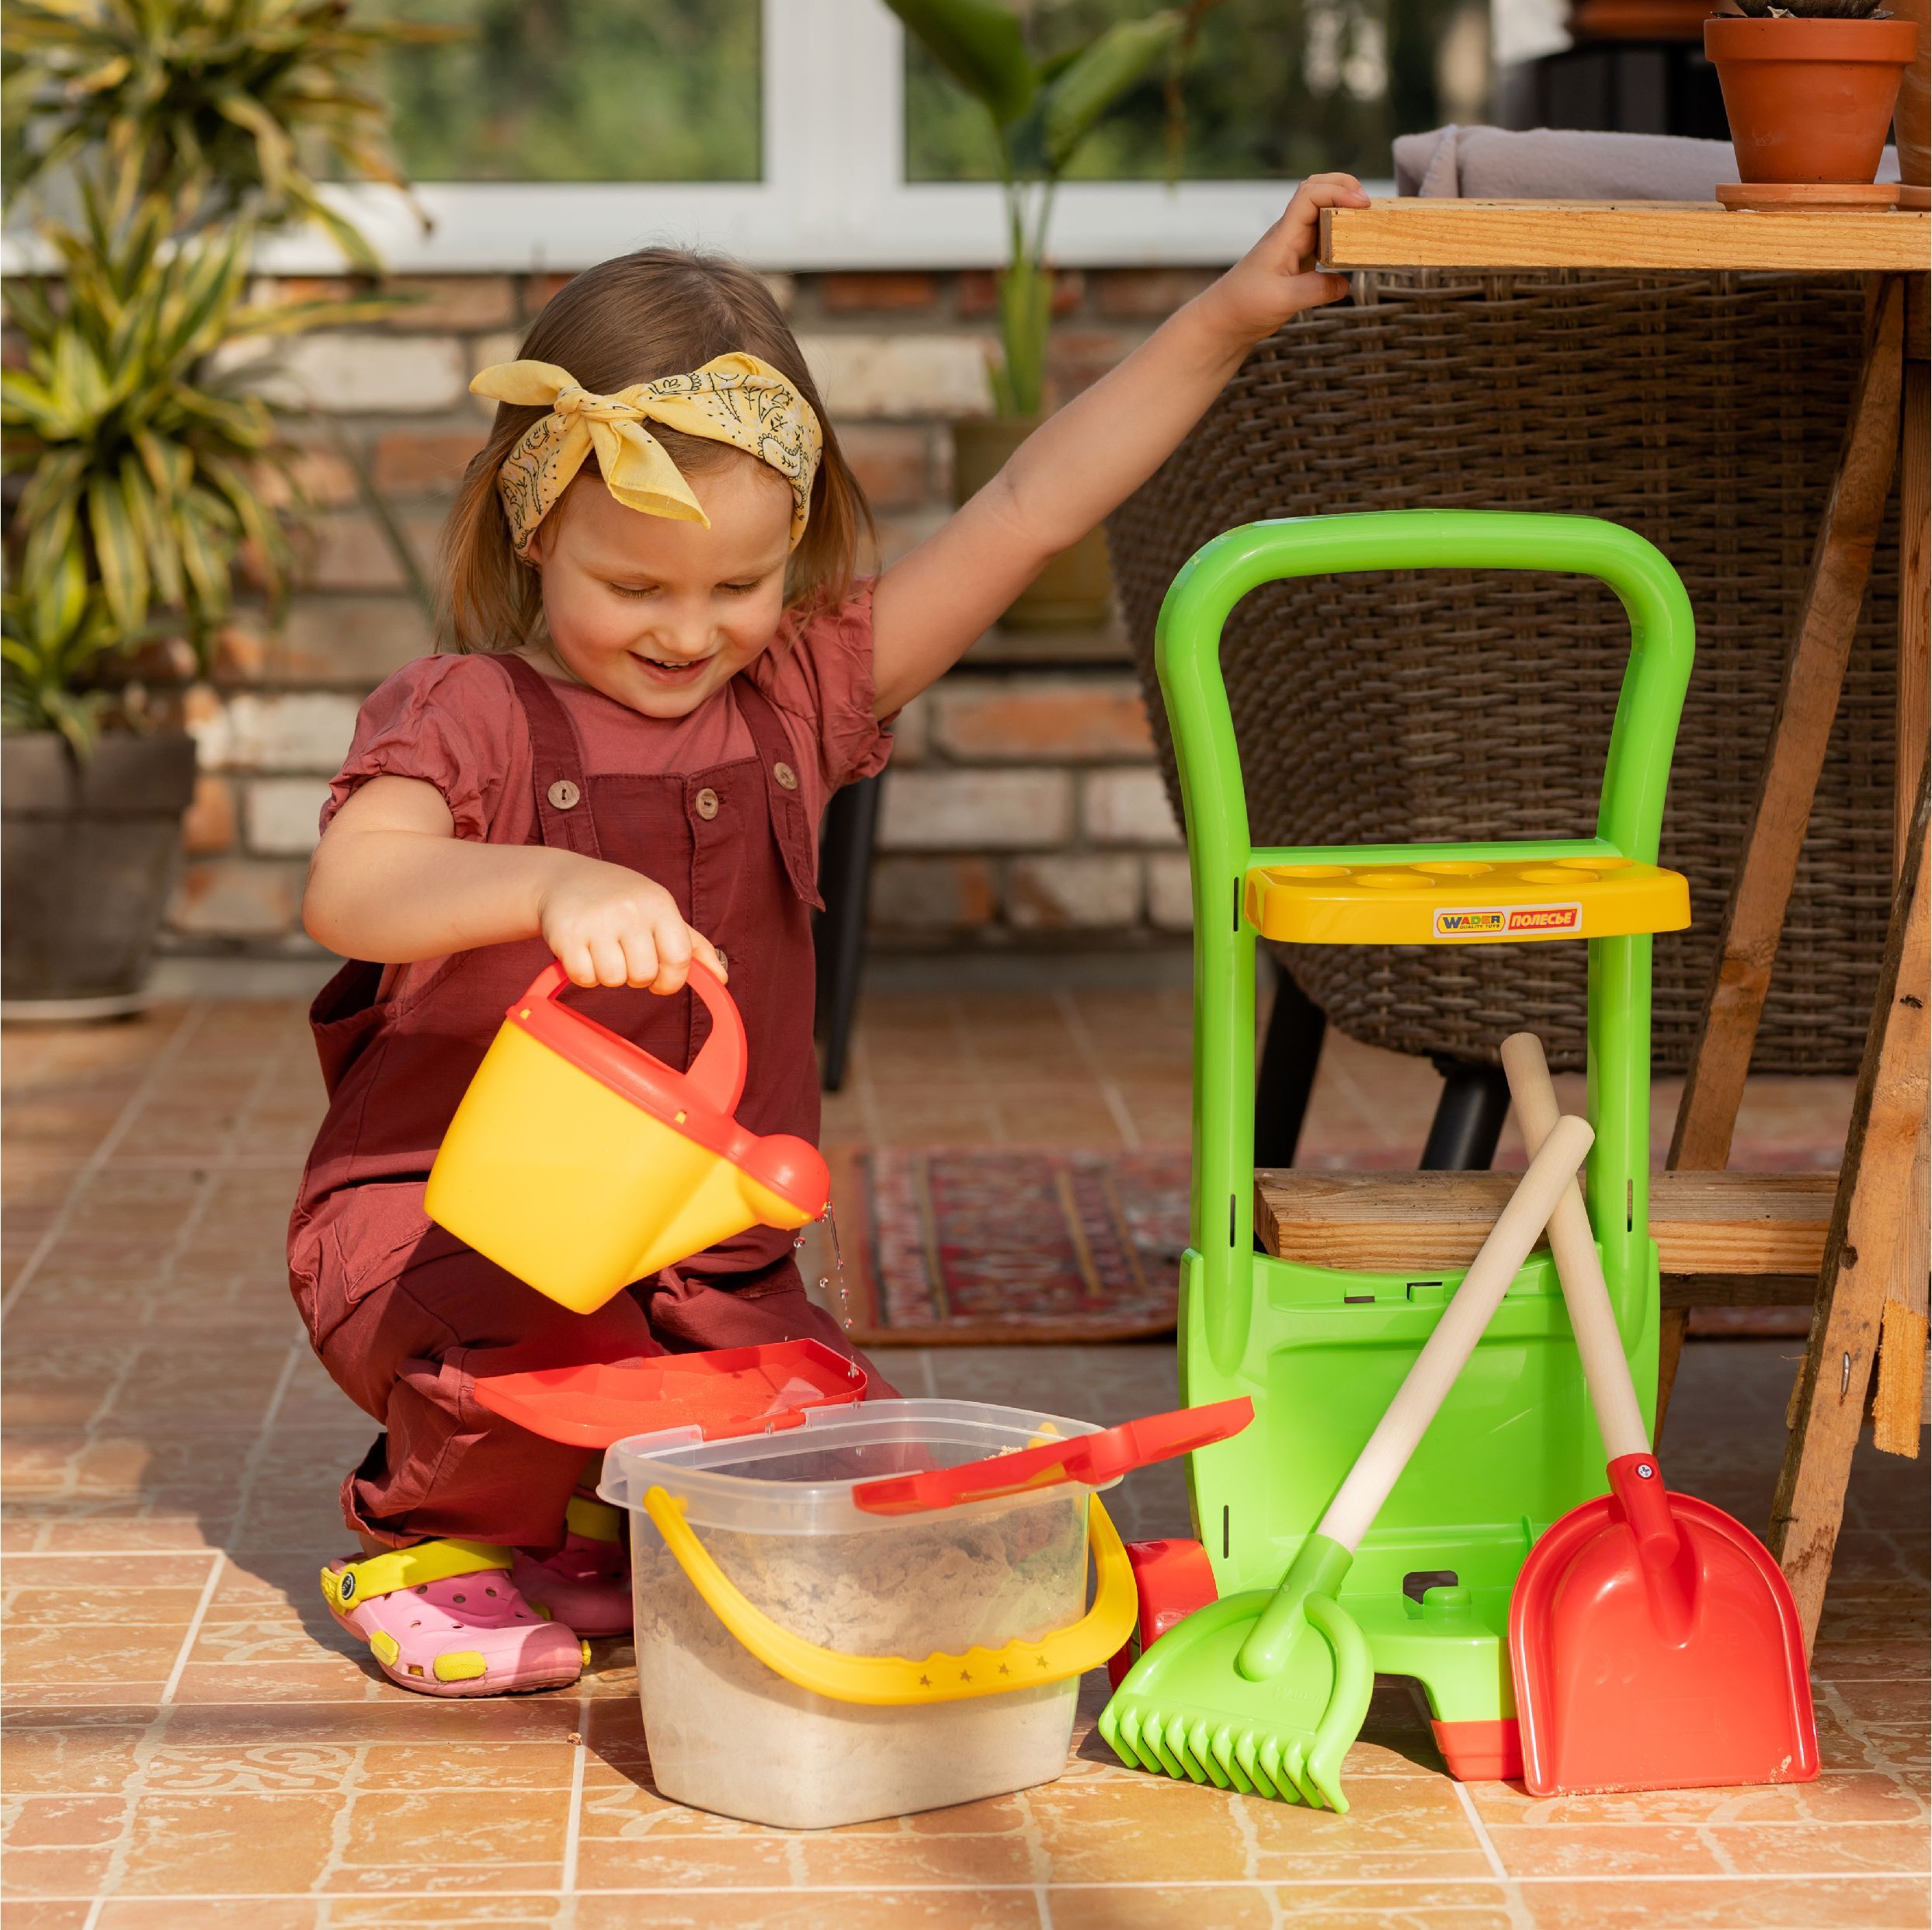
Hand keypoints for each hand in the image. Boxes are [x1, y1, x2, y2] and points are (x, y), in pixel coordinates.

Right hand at [537, 860, 725, 992]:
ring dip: (608, 976)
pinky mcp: (566, 934)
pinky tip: (582, 953)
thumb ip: (692, 946)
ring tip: (602, 951)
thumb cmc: (622, 901)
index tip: (659, 979)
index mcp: (659, 904)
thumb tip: (721, 980)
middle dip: (635, 977)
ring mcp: (597, 921)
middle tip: (624, 957)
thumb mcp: (660, 912)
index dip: (671, 980)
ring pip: (613, 980)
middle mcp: (630, 910)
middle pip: (643, 975)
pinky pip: (583, 978)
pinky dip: (583, 975)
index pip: (679, 959)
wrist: (565, 878)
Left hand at [1196, 173, 1371, 347]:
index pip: (1310, 195)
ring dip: (1345, 209)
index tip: (1361, 205)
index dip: (1338, 191)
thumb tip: (1345, 282)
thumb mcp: (1284, 300)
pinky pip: (1325, 238)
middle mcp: (1291, 234)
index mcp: (1284, 235)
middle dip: (1344, 187)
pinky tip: (1354, 248)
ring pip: (1323, 213)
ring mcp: (1295, 245)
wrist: (1225, 320)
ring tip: (1367, 221)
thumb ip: (1317, 290)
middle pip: (1318, 190)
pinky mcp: (1299, 261)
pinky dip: (1342, 235)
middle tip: (1369, 204)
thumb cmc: (1246, 305)